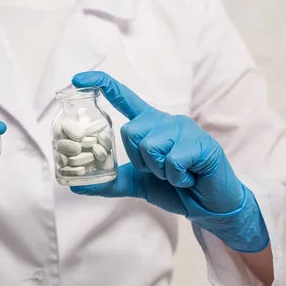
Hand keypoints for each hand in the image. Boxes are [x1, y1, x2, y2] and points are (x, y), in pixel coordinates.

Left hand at [70, 71, 268, 252]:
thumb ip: (110, 181)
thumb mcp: (137, 183)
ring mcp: (184, 129)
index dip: (102, 85)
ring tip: (176, 173)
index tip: (77, 79)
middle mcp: (166, 121)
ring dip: (159, 170)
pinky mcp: (201, 143)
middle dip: (139, 159)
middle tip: (160, 170)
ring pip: (150, 146)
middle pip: (130, 130)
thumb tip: (76, 186)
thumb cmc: (175, 188)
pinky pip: (172, 160)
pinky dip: (176, 177)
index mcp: (150, 125)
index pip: (123, 98)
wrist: (208, 205)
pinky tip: (189, 177)